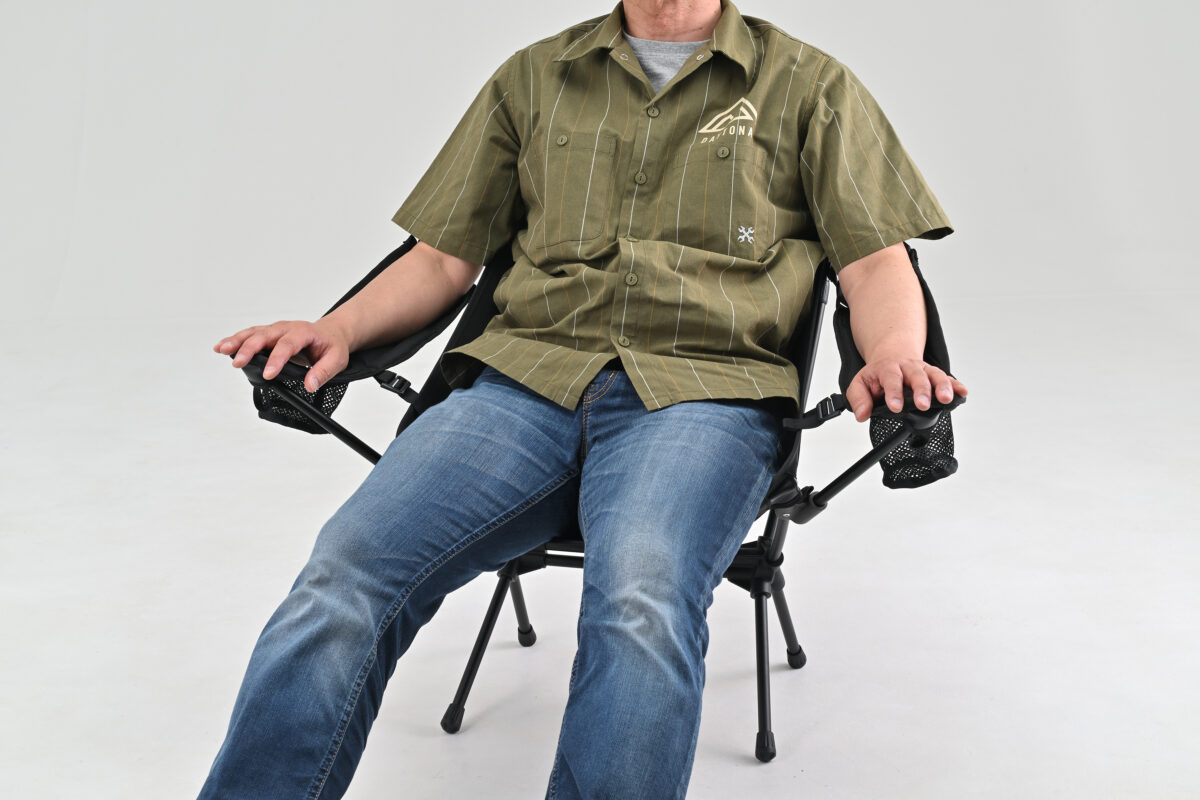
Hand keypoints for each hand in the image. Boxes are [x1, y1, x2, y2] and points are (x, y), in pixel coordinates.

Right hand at [213, 319, 349, 392]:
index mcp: (304, 332)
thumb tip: (310, 385)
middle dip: (249, 349)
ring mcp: (275, 330)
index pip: (287, 345)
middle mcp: (286, 328)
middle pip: (264, 336)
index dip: (276, 359)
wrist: (330, 333)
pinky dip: (235, 340)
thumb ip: (323, 372)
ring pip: (253, 333)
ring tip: (221, 350)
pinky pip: (249, 335)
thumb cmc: (332, 346)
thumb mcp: (337, 360)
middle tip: (237, 363)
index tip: (268, 375)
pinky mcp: (268, 335)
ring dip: (236, 341)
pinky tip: (221, 347)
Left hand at [845, 355, 967, 422]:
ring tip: (946, 399)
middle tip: (923, 405)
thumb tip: (862, 415)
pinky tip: (962, 393)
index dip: (893, 393)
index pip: (891, 379)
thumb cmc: (877, 374)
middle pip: (916, 376)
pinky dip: (956, 385)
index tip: (895, 407)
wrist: (891, 355)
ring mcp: (923, 370)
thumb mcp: (860, 383)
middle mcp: (908, 367)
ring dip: (942, 386)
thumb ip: (858, 399)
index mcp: (888, 368)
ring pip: (935, 375)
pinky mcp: (934, 375)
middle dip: (921, 390)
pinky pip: (947, 378)